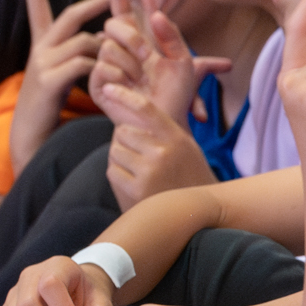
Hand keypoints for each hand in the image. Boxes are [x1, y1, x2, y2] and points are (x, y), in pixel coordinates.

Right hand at [7, 0, 110, 175]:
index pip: (37, 8)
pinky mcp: (49, 81)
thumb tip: (104, 38)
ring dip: (111, 49)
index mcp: (43, 44)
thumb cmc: (52, 103)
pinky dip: (102, 69)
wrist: (34, 132)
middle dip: (92, 4)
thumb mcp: (63, 73)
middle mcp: (41, 48)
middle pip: (68, 16)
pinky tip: (114, 79)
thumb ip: (79, 54)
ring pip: (84, 42)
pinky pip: (83, 65)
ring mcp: (43, 63)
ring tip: (130, 61)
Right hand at [90, 0, 228, 125]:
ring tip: (142, 80)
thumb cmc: (175, 96)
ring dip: (131, 63)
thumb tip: (158, 12)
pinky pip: (103, 67)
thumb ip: (173, 36)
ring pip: (109, 46)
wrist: (164, 122)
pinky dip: (120, 76)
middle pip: (114, 24)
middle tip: (147, 55)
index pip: (125, 12)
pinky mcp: (98, 84)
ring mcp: (108, 66)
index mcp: (139, 42)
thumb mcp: (184, 63)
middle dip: (131, 36)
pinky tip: (129, 88)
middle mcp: (121, 51)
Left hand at [94, 81, 213, 208]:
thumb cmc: (190, 179)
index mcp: (178, 138)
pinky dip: (119, 176)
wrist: (198, 217)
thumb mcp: (186, 149)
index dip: (124, 96)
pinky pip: (112, 170)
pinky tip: (137, 185)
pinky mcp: (136, 189)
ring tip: (141, 173)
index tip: (108, 88)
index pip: (146, 109)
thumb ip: (163, 131)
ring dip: (121, 160)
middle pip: (123, 132)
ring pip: (115, 151)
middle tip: (140, 157)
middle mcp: (164, 152)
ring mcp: (149, 171)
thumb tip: (130, 116)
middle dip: (126, 142)